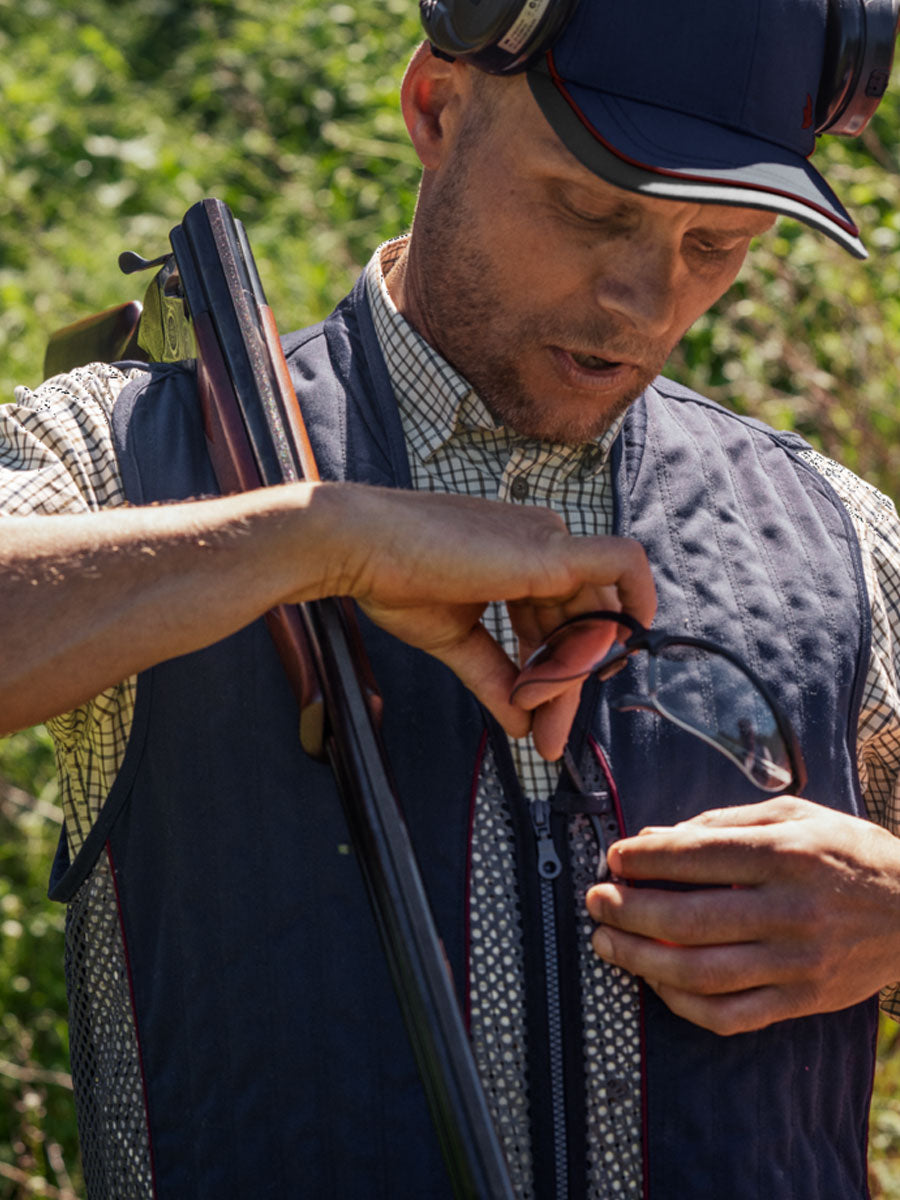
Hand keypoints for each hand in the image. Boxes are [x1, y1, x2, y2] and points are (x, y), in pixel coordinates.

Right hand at [327, 485, 654, 758]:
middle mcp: (543, 542)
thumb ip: (495, 678)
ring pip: (594, 614)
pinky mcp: (550, 549)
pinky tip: (622, 646)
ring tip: (533, 708)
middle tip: (546, 735)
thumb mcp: (457, 640)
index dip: (555, 675)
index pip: (560, 623)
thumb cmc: (396, 580)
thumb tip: (523, 727)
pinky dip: (634, 602)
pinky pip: (622, 565)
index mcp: (521, 558)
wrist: (359, 549)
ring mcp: (549, 541)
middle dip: (567, 684)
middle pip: (581, 623)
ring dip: (570, 672)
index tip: (535, 722)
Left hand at [585, 796, 899, 1034]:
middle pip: (690, 918)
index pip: (697, 856)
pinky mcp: (803, 1001)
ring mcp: (797, 962)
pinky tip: (655, 982)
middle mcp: (790, 909)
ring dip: (641, 960)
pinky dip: (682, 1004)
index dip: (644, 859)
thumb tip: (651, 838)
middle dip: (627, 910)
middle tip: (596, 901)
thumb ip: (720, 823)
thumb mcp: (793, 815)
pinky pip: (731, 1016)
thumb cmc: (845, 851)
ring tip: (606, 943)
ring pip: (702, 973)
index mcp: (786, 854)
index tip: (613, 858)